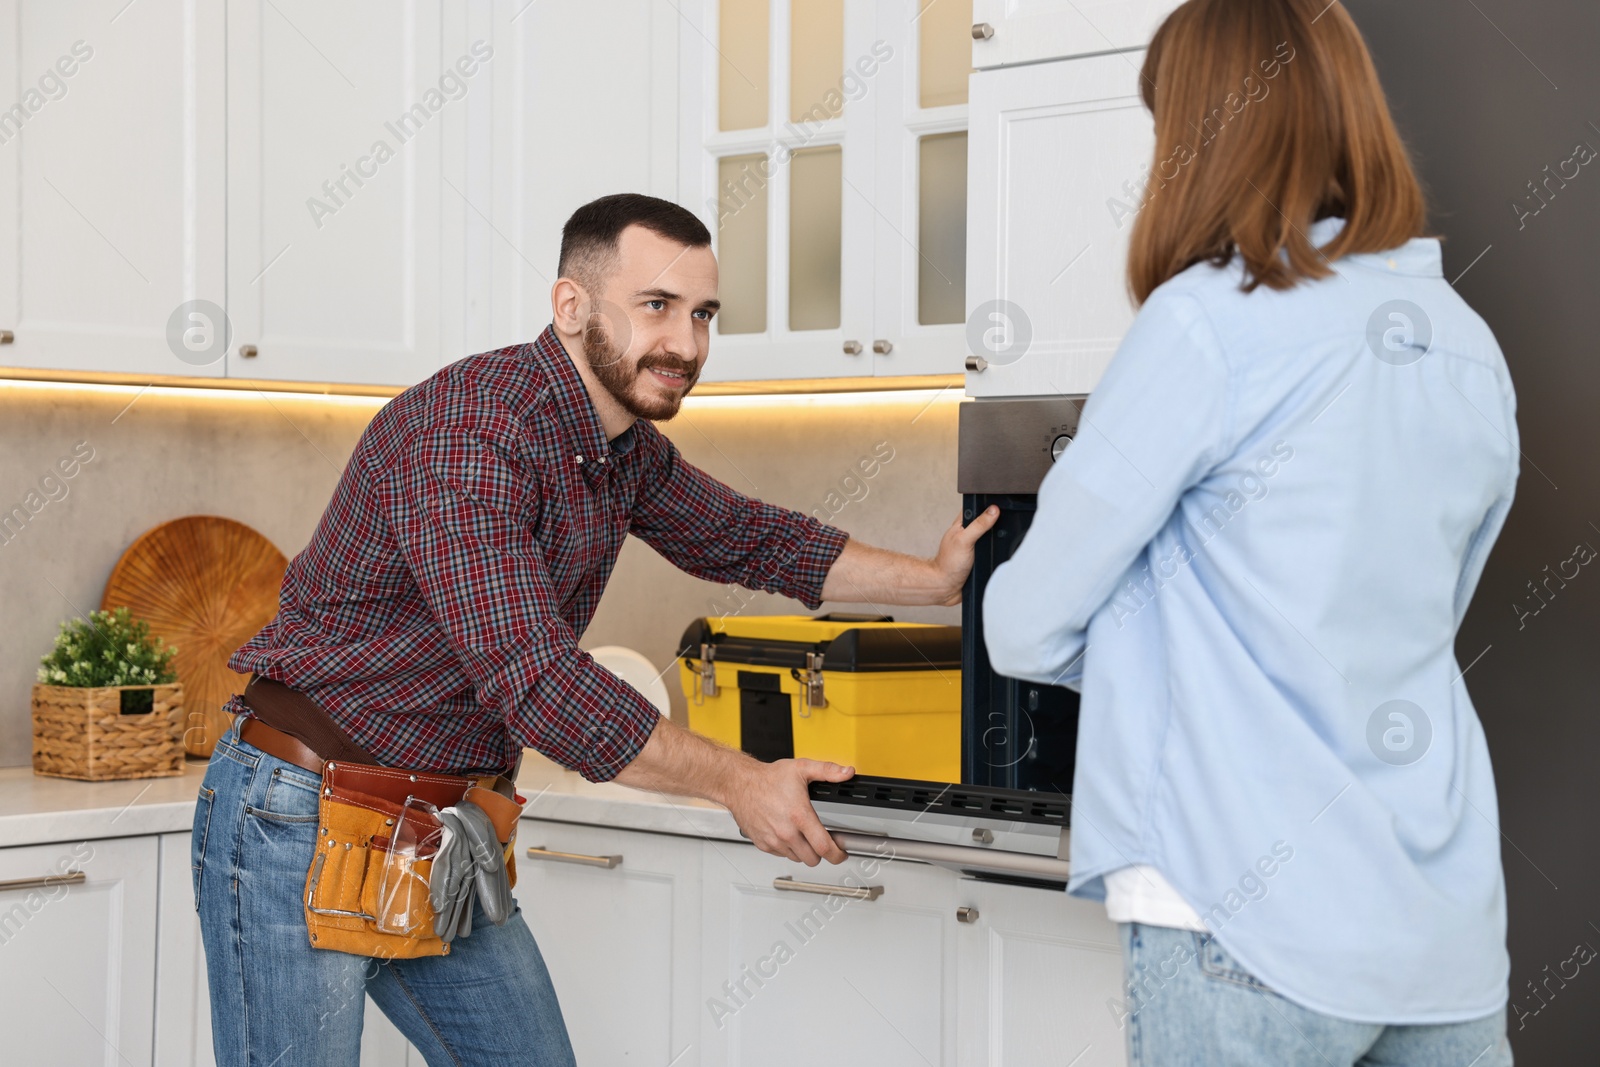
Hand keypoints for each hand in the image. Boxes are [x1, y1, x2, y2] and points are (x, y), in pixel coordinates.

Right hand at [722, 758, 853, 865]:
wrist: (739, 784)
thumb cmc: (767, 778)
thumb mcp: (801, 768)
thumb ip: (828, 770)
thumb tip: (847, 772)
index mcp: (799, 816)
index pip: (824, 847)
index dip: (837, 854)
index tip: (841, 853)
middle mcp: (786, 832)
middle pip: (813, 859)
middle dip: (821, 852)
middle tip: (822, 841)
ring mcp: (774, 840)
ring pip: (797, 858)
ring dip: (804, 851)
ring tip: (804, 836)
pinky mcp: (763, 844)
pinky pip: (782, 855)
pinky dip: (788, 849)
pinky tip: (788, 834)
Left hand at [930, 505, 1000, 605]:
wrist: (948, 587)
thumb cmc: (948, 563)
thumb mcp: (964, 540)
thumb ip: (978, 525)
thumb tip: (993, 510)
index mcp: (963, 524)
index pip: (979, 507)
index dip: (990, 505)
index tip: (1002, 506)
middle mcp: (970, 533)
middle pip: (990, 522)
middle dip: (999, 525)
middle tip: (1003, 529)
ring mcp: (977, 546)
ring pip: (994, 538)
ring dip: (999, 541)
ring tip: (1001, 545)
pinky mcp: (982, 558)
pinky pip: (994, 552)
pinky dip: (998, 554)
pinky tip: (999, 556)